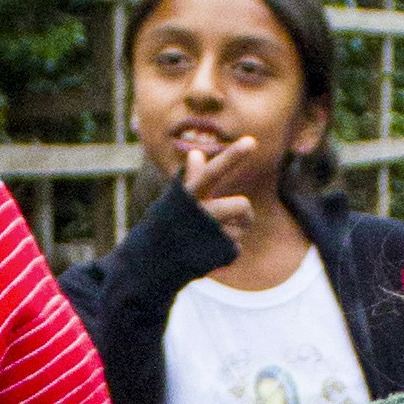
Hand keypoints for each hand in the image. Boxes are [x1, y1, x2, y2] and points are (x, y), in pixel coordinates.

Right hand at [171, 121, 263, 249]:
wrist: (151, 262)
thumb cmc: (168, 225)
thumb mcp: (177, 201)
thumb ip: (192, 178)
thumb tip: (196, 153)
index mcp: (189, 196)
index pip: (212, 173)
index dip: (233, 157)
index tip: (252, 141)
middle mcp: (198, 215)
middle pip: (241, 206)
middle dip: (245, 214)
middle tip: (244, 212)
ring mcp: (207, 237)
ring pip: (243, 226)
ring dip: (237, 229)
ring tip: (215, 235)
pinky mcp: (215, 256)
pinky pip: (237, 247)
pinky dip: (228, 250)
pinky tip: (210, 253)